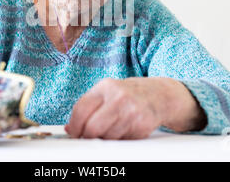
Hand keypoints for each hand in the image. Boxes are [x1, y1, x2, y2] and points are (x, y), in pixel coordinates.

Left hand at [64, 77, 205, 139]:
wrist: (159, 94)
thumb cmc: (128, 95)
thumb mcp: (107, 93)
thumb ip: (88, 107)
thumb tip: (70, 128)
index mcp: (105, 87)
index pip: (81, 110)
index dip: (74, 126)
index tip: (74, 133)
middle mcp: (119, 97)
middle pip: (92, 128)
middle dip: (88, 136)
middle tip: (90, 138)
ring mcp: (132, 111)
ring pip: (107, 138)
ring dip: (106, 139)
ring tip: (112, 130)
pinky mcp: (143, 124)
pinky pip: (123, 141)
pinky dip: (121, 140)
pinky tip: (126, 130)